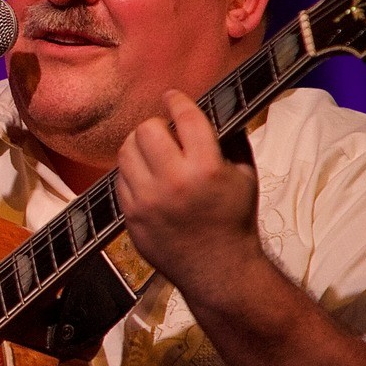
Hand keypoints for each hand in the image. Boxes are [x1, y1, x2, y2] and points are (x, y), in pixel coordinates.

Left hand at [115, 90, 264, 306]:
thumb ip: (230, 139)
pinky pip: (120, 179)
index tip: (172, 96)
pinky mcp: (131, 216)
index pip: (185, 118)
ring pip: (127, 152)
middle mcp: (173, 181)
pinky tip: (147, 177)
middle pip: (146, 130)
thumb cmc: (234, 218)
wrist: (218, 268)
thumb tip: (213, 108)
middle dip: (156, 125)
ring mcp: (147, 200)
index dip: (177, 101)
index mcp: (206, 167)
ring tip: (153, 153)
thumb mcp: (245, 175)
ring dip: (139, 146)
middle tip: (164, 132)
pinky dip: (132, 172)